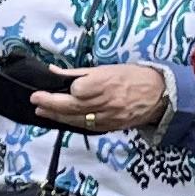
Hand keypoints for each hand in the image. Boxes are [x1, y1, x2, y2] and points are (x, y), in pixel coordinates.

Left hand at [30, 63, 168, 133]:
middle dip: (49, 104)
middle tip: (35, 100)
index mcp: (103, 84)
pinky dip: (72, 123)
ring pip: (76, 120)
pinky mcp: (110, 127)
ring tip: (41, 112)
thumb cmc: (134, 77)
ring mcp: (106, 117)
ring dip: (56, 116)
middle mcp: (103, 103)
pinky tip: (63, 120)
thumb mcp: (107, 68)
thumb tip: (55, 71)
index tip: (57, 83)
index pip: (75, 89)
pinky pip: (87, 127)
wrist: (159, 96)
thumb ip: (79, 72)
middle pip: (70, 107)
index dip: (65, 87)